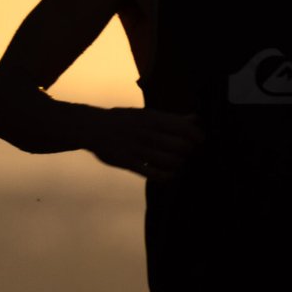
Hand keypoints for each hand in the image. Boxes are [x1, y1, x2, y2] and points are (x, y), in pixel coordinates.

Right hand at [86, 107, 203, 178]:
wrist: (93, 127)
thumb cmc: (125, 120)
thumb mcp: (147, 115)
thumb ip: (172, 119)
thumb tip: (196, 119)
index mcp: (153, 119)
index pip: (185, 128)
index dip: (198, 136)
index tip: (199, 140)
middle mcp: (147, 133)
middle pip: (182, 146)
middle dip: (189, 151)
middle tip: (187, 152)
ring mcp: (138, 149)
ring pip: (172, 161)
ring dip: (180, 164)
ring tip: (177, 162)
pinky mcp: (130, 163)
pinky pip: (155, 174)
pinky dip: (168, 177)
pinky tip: (170, 175)